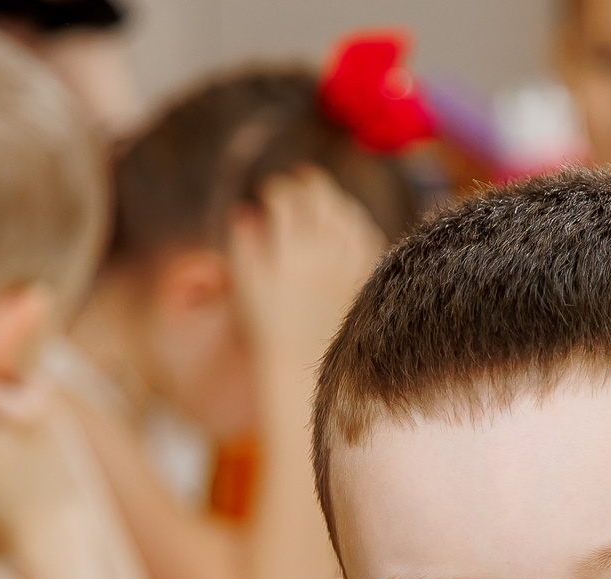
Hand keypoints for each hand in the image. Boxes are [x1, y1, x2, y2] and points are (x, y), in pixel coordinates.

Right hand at [230, 166, 385, 367]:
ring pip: (347, 213)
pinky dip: (356, 223)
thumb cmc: (267, 327)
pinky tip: (348, 225)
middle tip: (299, 179)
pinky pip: (367, 237)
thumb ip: (243, 245)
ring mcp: (348, 262)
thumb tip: (246, 213)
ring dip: (334, 199)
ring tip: (323, 198)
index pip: (286, 198)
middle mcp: (323, 250)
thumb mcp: (245, 286)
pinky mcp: (364, 277)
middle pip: (321, 196)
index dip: (276, 190)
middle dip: (307, 182)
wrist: (303, 365)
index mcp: (290, 248)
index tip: (268, 192)